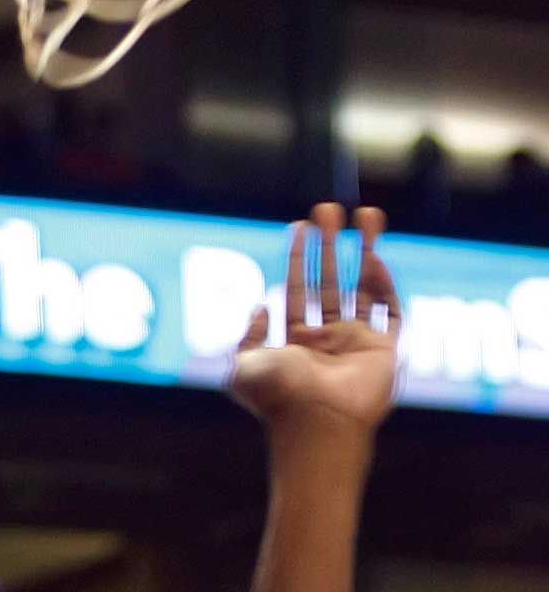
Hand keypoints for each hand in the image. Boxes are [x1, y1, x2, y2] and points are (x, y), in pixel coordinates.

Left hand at [230, 203, 400, 433]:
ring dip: (364, 250)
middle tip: (328, 210)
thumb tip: (259, 305)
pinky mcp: (385, 351)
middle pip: (330, 280)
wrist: (315, 422)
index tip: (298, 226)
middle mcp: (327, 339)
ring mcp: (357, 343)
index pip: (297, 288)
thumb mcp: (242, 364)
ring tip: (364, 215)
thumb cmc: (276, 397)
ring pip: (364, 287)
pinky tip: (373, 258)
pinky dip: (385, 284)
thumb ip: (246, 334)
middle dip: (329, 245)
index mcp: (295, 340)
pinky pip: (391, 311)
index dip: (297, 257)